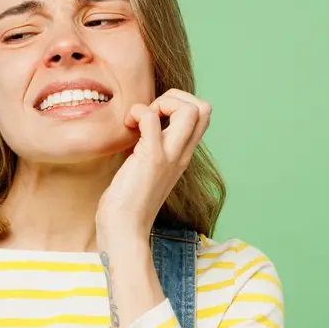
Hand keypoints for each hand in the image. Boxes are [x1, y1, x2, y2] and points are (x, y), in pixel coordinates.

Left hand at [97, 89, 210, 243]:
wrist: (124, 230)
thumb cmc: (126, 204)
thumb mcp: (144, 170)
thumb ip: (149, 148)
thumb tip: (137, 128)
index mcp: (182, 156)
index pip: (202, 117)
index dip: (179, 104)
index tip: (152, 117)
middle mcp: (182, 155)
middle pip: (204, 108)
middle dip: (175, 97)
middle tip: (149, 114)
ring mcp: (170, 156)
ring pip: (190, 109)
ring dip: (161, 102)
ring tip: (140, 119)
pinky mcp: (151, 159)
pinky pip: (152, 119)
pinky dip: (138, 112)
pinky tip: (127, 126)